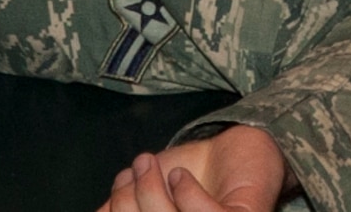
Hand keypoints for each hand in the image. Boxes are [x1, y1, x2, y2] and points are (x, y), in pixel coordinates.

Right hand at [97, 126, 293, 211]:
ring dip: (153, 193)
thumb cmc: (187, 174)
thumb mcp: (143, 191)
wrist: (232, 144)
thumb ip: (118, 208)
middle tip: (139, 166)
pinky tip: (183, 177)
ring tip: (152, 162)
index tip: (120, 182)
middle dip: (131, 202)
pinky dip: (187, 193)